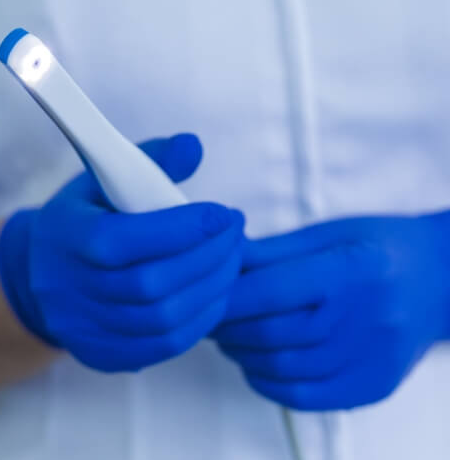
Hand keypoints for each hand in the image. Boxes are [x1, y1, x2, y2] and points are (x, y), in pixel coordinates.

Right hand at [0, 134, 244, 372]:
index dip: (181, 229)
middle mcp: (68, 289)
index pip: (122, 240)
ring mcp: (83, 329)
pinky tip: (215, 294)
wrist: (40, 273)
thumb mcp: (103, 179)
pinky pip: (162, 346)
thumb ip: (150, 160)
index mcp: (65, 237)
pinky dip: (200, 321)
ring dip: (211, 290)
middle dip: (208, 258)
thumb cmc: (84, 219)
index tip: (222, 214)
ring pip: (162, 320)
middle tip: (236, 234)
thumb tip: (193, 147)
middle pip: (150, 284)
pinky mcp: (101, 354)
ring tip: (232, 261)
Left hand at [213, 213, 449, 409]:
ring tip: (229, 338)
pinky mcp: (373, 387)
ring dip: (241, 355)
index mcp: (350, 270)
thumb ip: (271, 252)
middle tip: (209, 318)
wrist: (441, 280)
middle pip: (271, 333)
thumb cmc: (378, 247)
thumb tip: (220, 259)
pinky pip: (305, 397)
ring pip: (282, 369)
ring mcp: (372, 359)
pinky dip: (268, 384)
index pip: (270, 291)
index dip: (227, 297)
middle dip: (226, 328)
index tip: (205, 295)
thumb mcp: (328, 234)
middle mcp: (365, 318)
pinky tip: (255, 365)